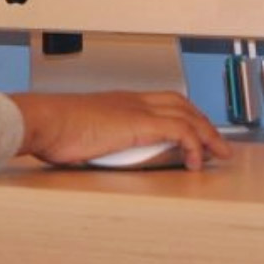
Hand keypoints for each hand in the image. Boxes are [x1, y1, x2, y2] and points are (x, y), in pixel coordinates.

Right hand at [11, 86, 232, 169]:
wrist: (44, 121)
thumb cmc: (53, 131)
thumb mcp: (82, 136)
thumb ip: (98, 143)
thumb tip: (99, 159)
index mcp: (121, 102)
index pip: (164, 102)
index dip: (185, 115)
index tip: (196, 132)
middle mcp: (134, 101)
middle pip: (182, 104)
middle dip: (203, 123)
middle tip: (217, 144)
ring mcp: (138, 109)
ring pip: (187, 115)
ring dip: (207, 134)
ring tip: (219, 153)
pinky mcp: (139, 123)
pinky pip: (179, 130)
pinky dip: (193, 144)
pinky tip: (195, 161)